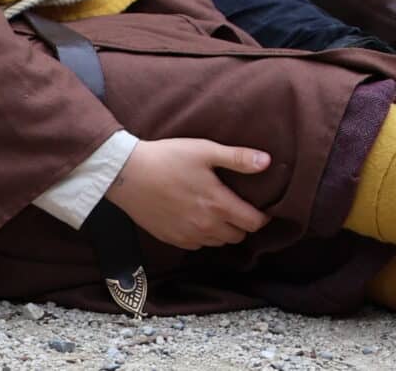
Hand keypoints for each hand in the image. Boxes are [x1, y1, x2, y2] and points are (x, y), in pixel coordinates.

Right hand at [107, 138, 271, 249]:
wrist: (128, 175)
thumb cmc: (168, 158)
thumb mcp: (205, 150)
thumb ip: (237, 158)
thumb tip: (267, 161)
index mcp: (218, 204)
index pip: (253, 223)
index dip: (262, 217)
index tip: (263, 208)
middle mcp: (205, 226)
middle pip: (237, 236)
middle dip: (244, 224)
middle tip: (240, 208)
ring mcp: (188, 236)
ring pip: (218, 242)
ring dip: (224, 231)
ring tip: (220, 213)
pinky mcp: (172, 239)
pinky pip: (198, 245)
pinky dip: (204, 236)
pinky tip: (198, 219)